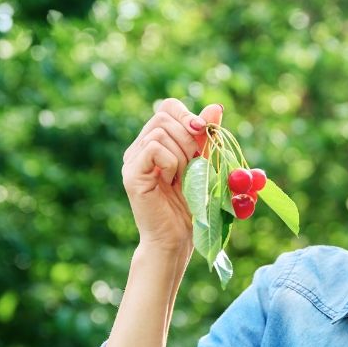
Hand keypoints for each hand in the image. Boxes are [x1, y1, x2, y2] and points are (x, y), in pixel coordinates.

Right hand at [121, 99, 223, 251]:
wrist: (178, 239)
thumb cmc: (192, 206)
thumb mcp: (205, 165)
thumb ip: (207, 138)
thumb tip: (215, 107)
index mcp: (156, 142)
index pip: (168, 107)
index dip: (187, 115)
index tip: (203, 131)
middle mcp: (140, 147)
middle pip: (164, 116)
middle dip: (188, 136)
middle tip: (193, 164)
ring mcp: (132, 160)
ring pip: (160, 131)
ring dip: (182, 154)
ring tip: (181, 179)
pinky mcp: (132, 173)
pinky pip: (154, 147)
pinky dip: (171, 161)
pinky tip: (171, 181)